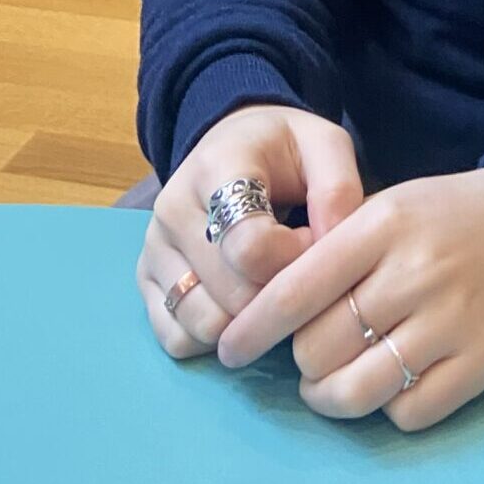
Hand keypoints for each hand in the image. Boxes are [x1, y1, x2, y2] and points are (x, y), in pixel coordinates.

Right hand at [134, 104, 362, 359]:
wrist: (232, 143)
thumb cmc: (283, 149)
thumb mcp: (324, 145)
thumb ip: (338, 190)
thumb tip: (332, 251)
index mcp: (217, 168)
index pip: (248, 245)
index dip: (292, 259)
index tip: (309, 242)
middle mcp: (173, 209)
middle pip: (231, 294)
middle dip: (276, 294)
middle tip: (294, 268)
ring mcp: (153, 249)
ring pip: (203, 324)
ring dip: (246, 322)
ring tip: (265, 283)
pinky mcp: (145, 281)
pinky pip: (176, 340)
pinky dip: (213, 338)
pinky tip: (237, 304)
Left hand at [217, 169, 483, 431]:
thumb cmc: (452, 212)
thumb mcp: (389, 207)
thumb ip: (336, 250)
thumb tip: (274, 309)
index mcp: (382, 226)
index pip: (297, 288)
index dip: (253, 328)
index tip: (230, 350)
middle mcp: (412, 273)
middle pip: (321, 347)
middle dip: (302, 362)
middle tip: (309, 357)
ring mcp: (449, 321)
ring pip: (358, 390)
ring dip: (332, 398)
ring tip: (332, 387)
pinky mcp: (482, 361)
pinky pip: (409, 413)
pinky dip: (387, 411)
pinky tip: (389, 389)